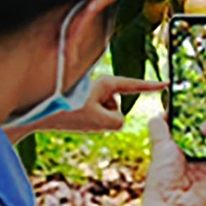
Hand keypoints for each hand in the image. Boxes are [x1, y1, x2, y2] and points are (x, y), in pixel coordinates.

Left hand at [30, 76, 164, 133]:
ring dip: (96, 121)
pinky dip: (90, 121)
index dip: (152, 86)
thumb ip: (118, 122)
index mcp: (107, 83)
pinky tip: (74, 120)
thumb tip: (118, 121)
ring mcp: (94, 93)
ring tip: (77, 118)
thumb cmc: (68, 113)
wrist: (39, 113)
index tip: (167, 84)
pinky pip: (97, 116)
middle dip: (107, 119)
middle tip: (86, 119)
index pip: (135, 85)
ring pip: (107, 114)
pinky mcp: (86, 102)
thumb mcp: (99, 122)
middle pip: (118, 108)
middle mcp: (102, 85)